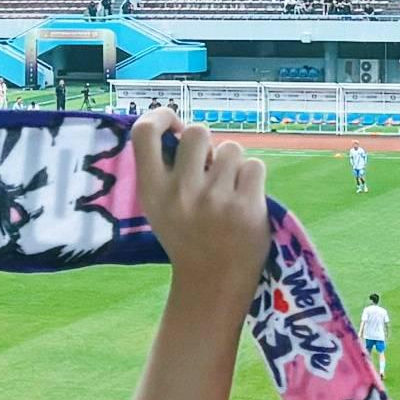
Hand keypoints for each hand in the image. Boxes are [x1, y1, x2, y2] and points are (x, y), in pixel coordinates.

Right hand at [131, 110, 267, 312]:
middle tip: (210, 169)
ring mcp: (214, 199)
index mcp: (152, 191)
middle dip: (208, 146)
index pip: (144, 133)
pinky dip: (252, 180)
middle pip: (198, 132)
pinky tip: (244, 201)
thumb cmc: (188, 237)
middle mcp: (180, 191)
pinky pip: (255, 166)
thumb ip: (165, 171)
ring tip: (228, 191)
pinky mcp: (245, 206)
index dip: (160, 116)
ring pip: (232, 149)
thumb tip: (181, 127)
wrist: (212, 282)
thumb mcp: (160, 207)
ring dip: (234, 165)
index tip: (173, 124)